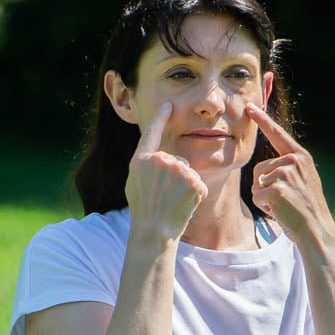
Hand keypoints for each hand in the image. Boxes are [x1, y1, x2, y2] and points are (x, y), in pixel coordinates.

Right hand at [125, 102, 208, 242]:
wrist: (154, 231)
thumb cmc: (143, 210)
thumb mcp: (134, 182)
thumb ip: (145, 164)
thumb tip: (154, 155)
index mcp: (142, 159)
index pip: (152, 132)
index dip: (161, 117)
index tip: (169, 104)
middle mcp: (160, 160)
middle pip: (176, 159)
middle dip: (176, 175)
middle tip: (165, 196)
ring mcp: (178, 170)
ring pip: (189, 172)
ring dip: (186, 186)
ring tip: (173, 201)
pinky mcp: (194, 181)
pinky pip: (199, 184)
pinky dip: (195, 195)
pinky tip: (184, 205)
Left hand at [247, 102, 334, 247]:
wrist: (316, 229)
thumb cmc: (307, 208)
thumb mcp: (303, 179)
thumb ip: (289, 167)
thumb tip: (264, 169)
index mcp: (300, 157)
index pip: (277, 134)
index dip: (262, 119)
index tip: (250, 106)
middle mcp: (293, 161)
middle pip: (259, 168)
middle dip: (265, 186)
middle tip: (285, 199)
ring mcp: (284, 174)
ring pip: (257, 183)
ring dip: (265, 198)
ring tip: (284, 205)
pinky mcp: (276, 189)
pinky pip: (257, 196)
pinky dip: (265, 207)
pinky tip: (280, 212)